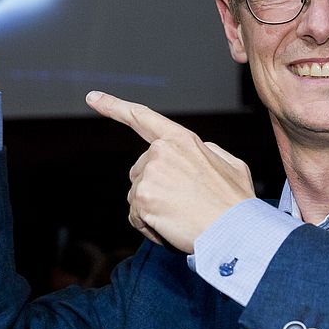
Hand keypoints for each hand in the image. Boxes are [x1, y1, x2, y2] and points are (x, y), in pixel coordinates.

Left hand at [86, 90, 254, 252]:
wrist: (236, 231)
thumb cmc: (236, 203)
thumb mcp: (231, 165)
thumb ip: (209, 153)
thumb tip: (197, 154)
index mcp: (182, 140)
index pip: (142, 118)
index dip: (114, 106)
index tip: (92, 97)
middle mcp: (161, 151)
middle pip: (140, 173)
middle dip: (154, 191)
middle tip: (184, 206)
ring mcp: (150, 174)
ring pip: (137, 198)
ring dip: (154, 212)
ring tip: (183, 218)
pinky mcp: (142, 198)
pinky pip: (137, 218)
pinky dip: (151, 228)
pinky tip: (174, 228)